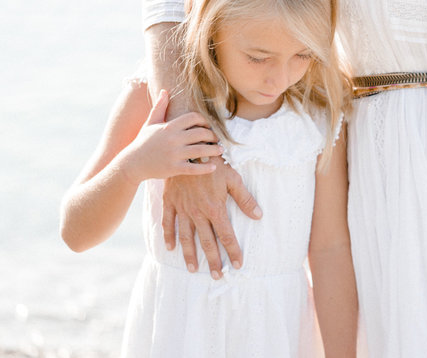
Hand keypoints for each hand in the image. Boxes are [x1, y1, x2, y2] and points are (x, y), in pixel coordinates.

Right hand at [120, 89, 222, 182]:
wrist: (132, 163)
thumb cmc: (143, 142)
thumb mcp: (150, 123)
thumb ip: (159, 107)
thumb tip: (165, 91)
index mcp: (169, 126)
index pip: (193, 118)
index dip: (204, 120)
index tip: (208, 125)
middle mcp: (173, 139)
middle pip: (201, 134)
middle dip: (212, 135)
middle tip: (218, 138)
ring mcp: (174, 154)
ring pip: (200, 150)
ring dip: (214, 150)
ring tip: (220, 150)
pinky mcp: (174, 168)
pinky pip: (194, 168)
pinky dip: (206, 168)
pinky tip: (213, 167)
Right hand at [162, 158, 262, 278]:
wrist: (188, 150)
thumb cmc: (214, 163)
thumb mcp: (233, 178)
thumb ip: (244, 198)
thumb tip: (258, 215)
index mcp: (215, 208)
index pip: (227, 235)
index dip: (233, 251)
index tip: (238, 265)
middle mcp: (198, 212)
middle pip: (207, 241)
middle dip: (213, 260)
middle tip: (218, 276)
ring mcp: (182, 208)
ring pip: (186, 237)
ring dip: (190, 254)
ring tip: (193, 269)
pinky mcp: (170, 202)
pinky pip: (168, 222)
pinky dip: (168, 236)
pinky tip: (169, 248)